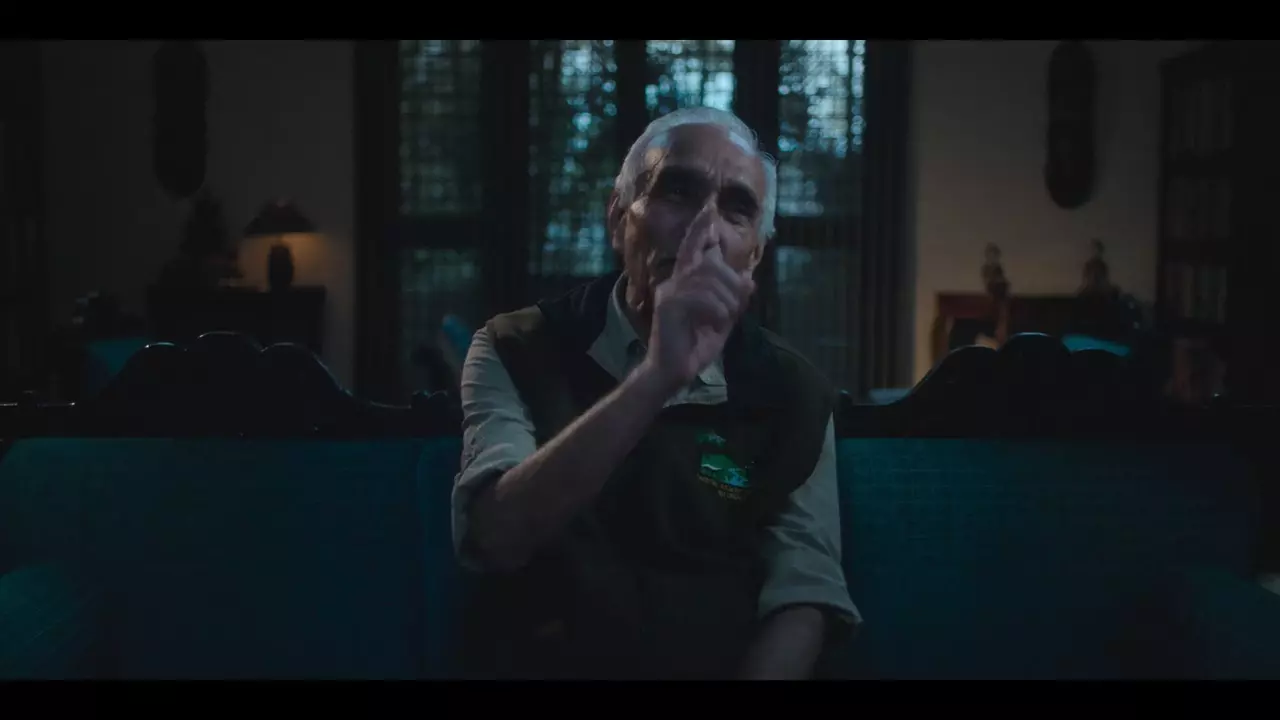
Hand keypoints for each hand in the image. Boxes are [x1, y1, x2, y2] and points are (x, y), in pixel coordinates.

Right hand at [644, 205, 754, 393]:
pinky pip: (700, 297)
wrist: (674, 372)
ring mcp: (670, 293)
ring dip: (726, 299)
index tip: (709, 207)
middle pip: (710, 263)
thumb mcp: (722, 320)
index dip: (700, 228)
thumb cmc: (695, 346)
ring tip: (725, 319)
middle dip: (732, 282)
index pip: (692, 248)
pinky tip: (717, 323)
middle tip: (735, 307)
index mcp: (685, 283)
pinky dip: (716, 310)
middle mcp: (674, 282)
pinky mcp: (669, 307)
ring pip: (708, 278)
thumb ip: (734, 299)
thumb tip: (749, 278)